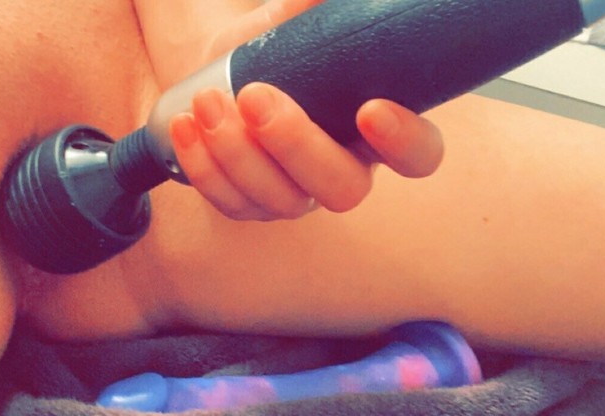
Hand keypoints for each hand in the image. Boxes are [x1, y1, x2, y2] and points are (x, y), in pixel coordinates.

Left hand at [135, 0, 444, 219]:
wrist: (217, 75)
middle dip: (297, 145)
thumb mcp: (288, 23)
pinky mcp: (250, 206)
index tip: (371, 108)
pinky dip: (203, 164)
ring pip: (281, 199)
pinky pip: (230, 201)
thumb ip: (306, 8)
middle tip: (255, 98)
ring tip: (207, 100)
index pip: (418, 154)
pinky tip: (185, 125)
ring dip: (238, 151)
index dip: (405, 142)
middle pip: (343, 188)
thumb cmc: (272, 52)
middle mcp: (343, 171)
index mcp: (375, 131)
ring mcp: (297, 197)